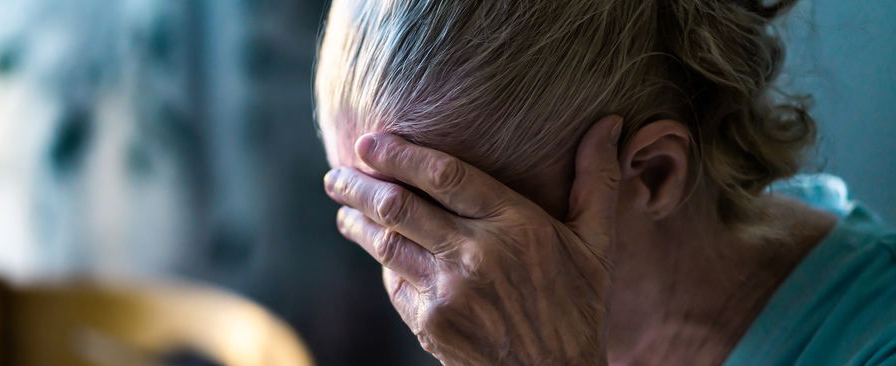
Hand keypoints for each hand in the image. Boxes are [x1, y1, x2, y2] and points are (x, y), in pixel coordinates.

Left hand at [324, 115, 622, 364]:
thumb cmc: (579, 308)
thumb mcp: (597, 245)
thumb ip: (597, 182)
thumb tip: (610, 124)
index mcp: (515, 224)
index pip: (444, 174)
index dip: (399, 153)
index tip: (369, 140)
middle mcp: (475, 254)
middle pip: (398, 205)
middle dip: (358, 184)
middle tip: (335, 173)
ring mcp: (448, 292)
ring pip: (385, 243)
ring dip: (356, 221)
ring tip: (342, 207)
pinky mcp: (430, 323)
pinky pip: (393, 283)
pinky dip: (382, 262)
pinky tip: (378, 251)